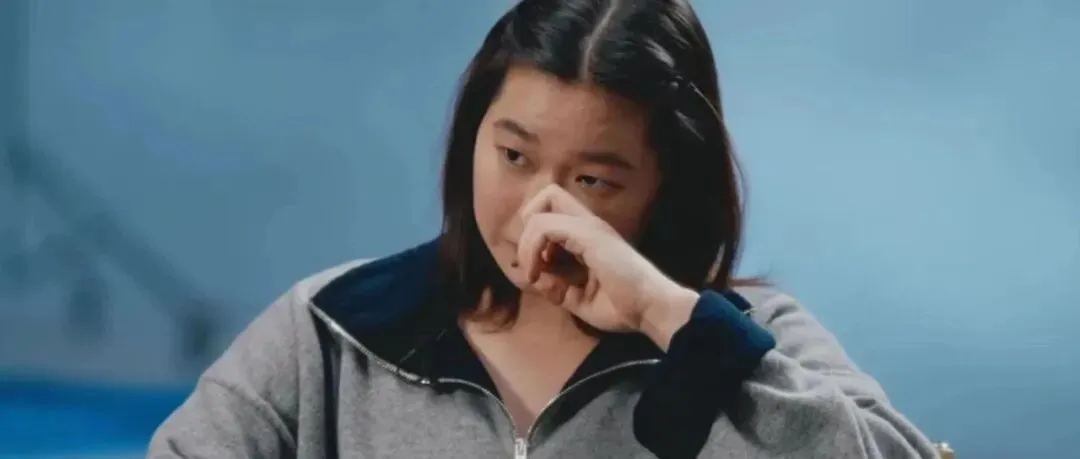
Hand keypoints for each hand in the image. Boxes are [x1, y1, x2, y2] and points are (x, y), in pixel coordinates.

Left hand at [514, 185, 698, 340]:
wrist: (651, 309)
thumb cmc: (621, 307)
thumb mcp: (576, 298)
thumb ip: (553, 285)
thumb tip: (528, 276)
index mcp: (588, 235)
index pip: (552, 213)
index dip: (535, 237)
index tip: (539, 269)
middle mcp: (588, 224)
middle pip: (548, 195)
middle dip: (529, 224)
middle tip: (533, 259)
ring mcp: (589, 226)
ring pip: (541, 209)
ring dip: (527, 244)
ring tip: (534, 274)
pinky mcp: (588, 234)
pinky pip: (544, 226)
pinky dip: (531, 249)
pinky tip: (537, 273)